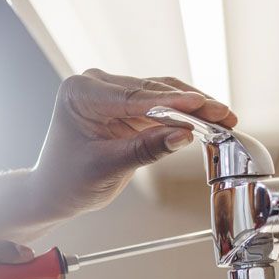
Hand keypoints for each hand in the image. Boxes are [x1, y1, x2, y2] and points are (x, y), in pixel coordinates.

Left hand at [29, 70, 237, 216]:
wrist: (55, 192)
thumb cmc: (68, 181)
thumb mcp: (107, 167)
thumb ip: (145, 149)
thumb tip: (183, 136)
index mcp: (81, 92)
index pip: (134, 96)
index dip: (171, 103)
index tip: (199, 106)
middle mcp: (97, 85)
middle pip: (152, 90)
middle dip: (190, 104)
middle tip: (223, 114)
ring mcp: (113, 93)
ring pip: (162, 94)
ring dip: (193, 107)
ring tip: (224, 117)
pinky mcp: (127, 106)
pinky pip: (161, 106)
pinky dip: (184, 115)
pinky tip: (209, 120)